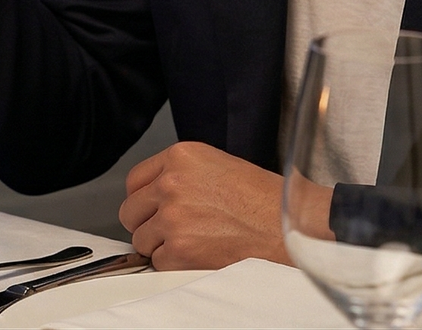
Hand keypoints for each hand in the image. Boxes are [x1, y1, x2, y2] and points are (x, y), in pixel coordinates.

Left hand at [118, 142, 329, 269]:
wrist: (291, 225)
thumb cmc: (266, 199)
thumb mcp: (218, 165)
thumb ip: (182, 174)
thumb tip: (156, 193)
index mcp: (181, 156)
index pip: (135, 180)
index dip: (143, 199)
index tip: (151, 209)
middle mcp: (171, 183)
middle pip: (131, 211)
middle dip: (147, 223)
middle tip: (170, 230)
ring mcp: (173, 217)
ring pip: (141, 239)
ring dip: (160, 246)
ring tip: (192, 243)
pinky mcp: (179, 249)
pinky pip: (157, 262)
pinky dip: (173, 265)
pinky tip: (199, 255)